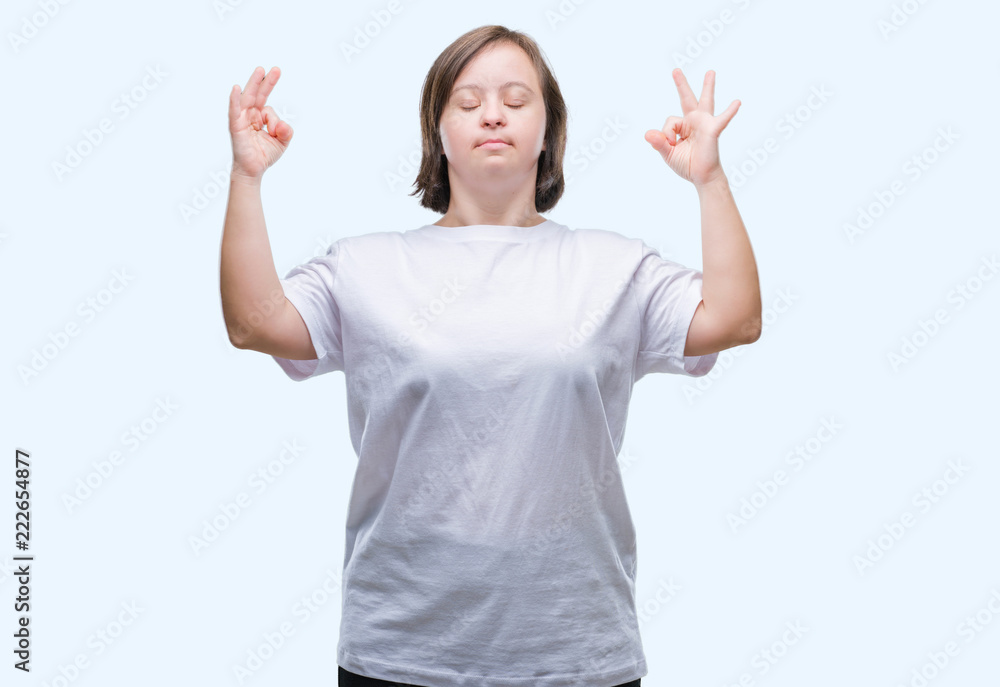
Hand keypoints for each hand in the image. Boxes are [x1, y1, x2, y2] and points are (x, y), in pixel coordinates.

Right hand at [228, 66, 293, 179]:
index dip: (272, 97)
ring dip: (254, 84)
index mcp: (260, 117)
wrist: (254, 170)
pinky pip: (234, 110)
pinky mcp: (235, 126)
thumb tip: (282, 124)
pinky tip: (236, 89)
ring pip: (248, 99)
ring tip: (260, 70)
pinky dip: (234, 99)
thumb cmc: (265, 155)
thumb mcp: (282, 142)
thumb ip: (286, 131)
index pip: (268, 106)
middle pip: (257, 95)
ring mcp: (242, 119)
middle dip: (265, 81)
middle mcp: (250, 115)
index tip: (277, 73)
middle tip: (275, 68)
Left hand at [644, 69, 739, 187]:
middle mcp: (694, 121)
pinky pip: (722, 119)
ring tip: (710, 72)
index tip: (670, 144)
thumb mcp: (668, 154)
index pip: (670, 121)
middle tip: (675, 70)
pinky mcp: (713, 131)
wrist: (701, 176)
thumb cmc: (686, 164)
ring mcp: (704, 124)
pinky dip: (730, 112)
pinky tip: (737, 102)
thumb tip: (647, 134)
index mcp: (683, 126)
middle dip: (681, 84)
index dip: (667, 133)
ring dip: (708, 87)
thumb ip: (659, 143)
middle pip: (687, 99)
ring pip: (705, 101)